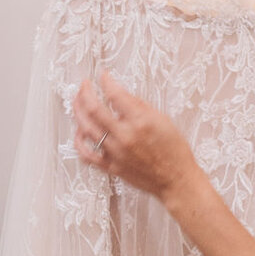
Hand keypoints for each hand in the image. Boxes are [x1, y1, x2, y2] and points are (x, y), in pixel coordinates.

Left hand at [73, 70, 200, 204]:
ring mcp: (115, 153)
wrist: (177, 179)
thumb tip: (121, 94)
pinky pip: (87, 154)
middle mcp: (125, 136)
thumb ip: (140, 106)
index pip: (115, 95)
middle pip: (94, 109)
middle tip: (84, 85)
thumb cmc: (174, 151)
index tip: (103, 76)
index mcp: (140, 122)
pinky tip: (79, 131)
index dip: (106, 81)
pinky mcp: (111, 167)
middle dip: (86, 92)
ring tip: (77, 101)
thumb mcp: (163, 120)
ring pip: (86, 128)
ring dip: (78, 111)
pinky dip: (79, 141)